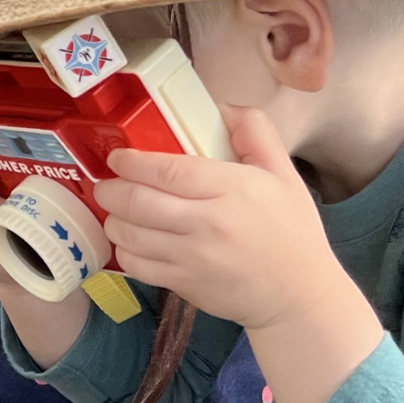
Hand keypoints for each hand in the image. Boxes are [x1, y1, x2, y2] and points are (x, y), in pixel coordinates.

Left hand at [94, 106, 343, 331]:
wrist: (298, 296)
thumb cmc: (291, 231)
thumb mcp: (283, 173)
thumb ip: (255, 132)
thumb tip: (222, 106)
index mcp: (231, 189)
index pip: (169, 170)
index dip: (134, 162)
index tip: (118, 157)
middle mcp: (207, 224)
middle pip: (140, 202)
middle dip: (111, 190)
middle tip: (105, 183)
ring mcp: (192, 259)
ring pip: (131, 236)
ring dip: (113, 220)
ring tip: (115, 210)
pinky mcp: (184, 286)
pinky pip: (138, 267)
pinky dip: (124, 252)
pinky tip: (129, 241)